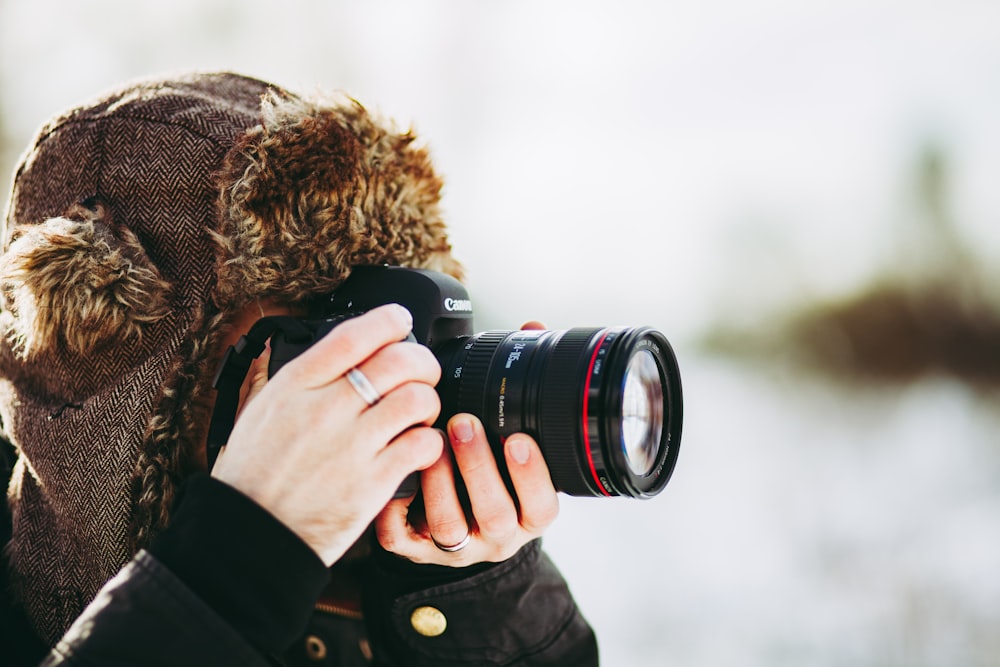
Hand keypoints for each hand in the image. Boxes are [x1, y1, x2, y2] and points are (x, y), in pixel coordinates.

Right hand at [211, 304, 444, 565]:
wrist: (250, 535)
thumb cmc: (254, 473)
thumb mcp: (261, 408)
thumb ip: (300, 376)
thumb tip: (334, 346)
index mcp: (296, 385)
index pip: (354, 335)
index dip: (388, 320)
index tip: (401, 321)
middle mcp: (325, 409)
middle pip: (398, 360)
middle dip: (421, 361)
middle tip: (422, 373)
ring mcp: (351, 446)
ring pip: (418, 398)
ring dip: (428, 401)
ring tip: (419, 414)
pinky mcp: (372, 483)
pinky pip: (423, 444)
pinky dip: (430, 442)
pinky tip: (418, 447)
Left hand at [374, 413, 559, 565]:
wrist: (454, 517)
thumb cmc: (487, 474)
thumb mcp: (510, 460)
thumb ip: (511, 434)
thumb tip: (505, 382)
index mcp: (527, 517)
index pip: (542, 508)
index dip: (532, 476)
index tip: (518, 439)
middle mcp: (495, 537)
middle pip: (495, 516)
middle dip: (478, 467)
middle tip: (463, 424)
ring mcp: (455, 549)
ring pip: (449, 528)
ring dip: (440, 481)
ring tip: (431, 443)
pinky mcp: (414, 550)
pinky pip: (399, 536)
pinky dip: (394, 503)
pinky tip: (398, 471)